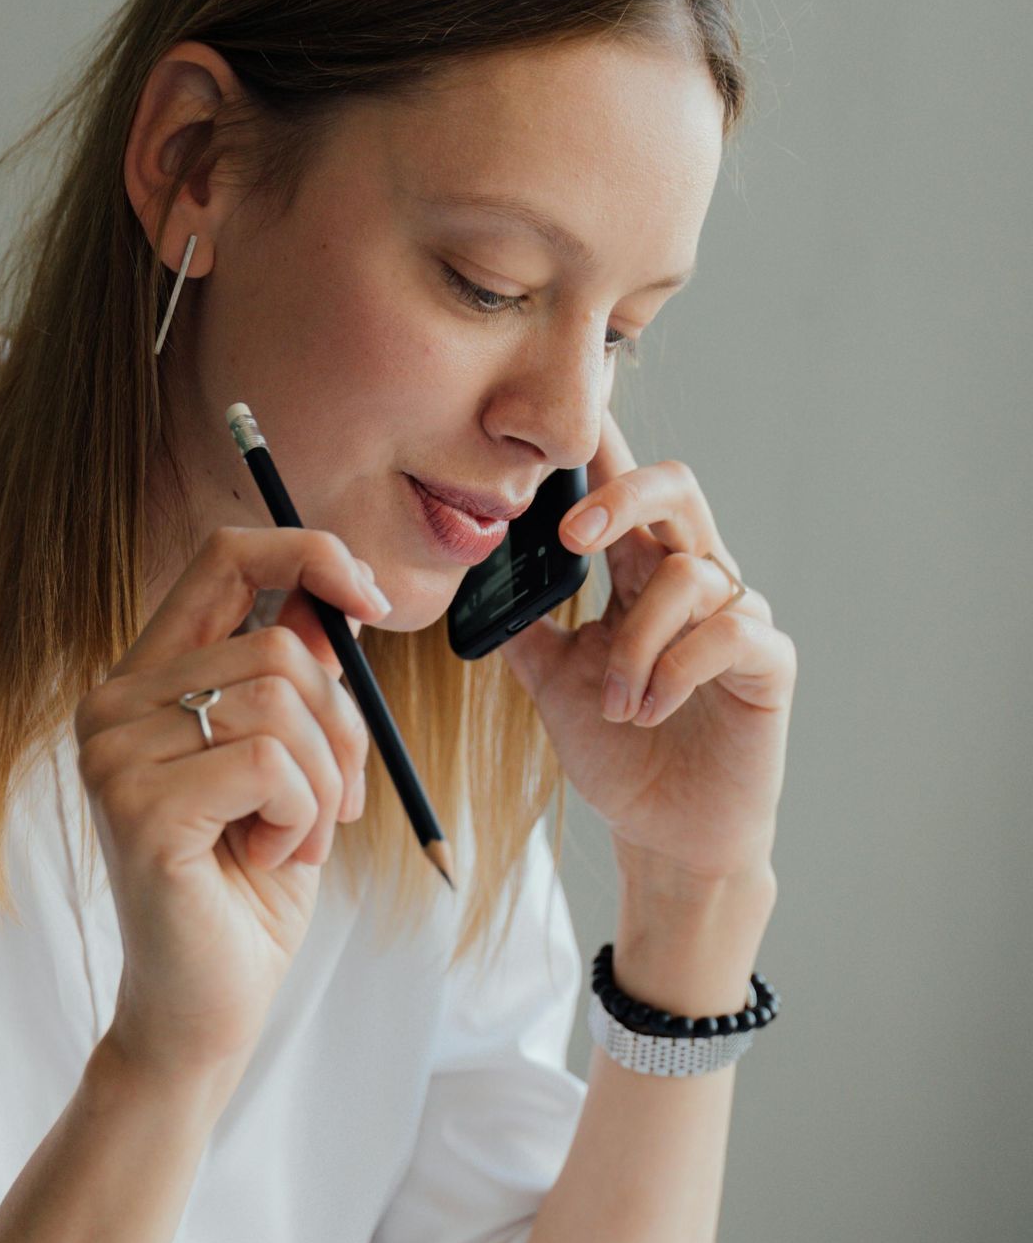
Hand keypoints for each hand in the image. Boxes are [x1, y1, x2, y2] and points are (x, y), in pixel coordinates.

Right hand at [77, 525, 382, 1083]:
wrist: (205, 1010)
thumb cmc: (245, 894)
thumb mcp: (291, 772)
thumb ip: (298, 686)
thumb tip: (335, 603)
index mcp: (144, 683)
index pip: (221, 559)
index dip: (306, 553)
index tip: (372, 599)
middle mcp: (112, 706)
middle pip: (276, 645)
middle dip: (339, 727)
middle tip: (333, 805)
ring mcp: (114, 755)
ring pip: (279, 702)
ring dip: (319, 783)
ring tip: (290, 840)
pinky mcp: (137, 806)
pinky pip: (270, 764)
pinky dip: (300, 816)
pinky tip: (267, 858)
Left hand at [496, 410, 794, 885]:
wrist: (665, 831)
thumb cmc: (618, 753)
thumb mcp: (552, 681)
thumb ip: (524, 624)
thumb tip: (474, 572)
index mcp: (641, 575)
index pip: (624, 491)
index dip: (604, 447)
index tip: (570, 412)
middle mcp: (693, 580)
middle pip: (677, 488)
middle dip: (623, 496)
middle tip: (573, 535)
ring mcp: (737, 617)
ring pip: (687, 576)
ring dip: (635, 646)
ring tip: (615, 705)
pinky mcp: (767, 661)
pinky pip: (726, 631)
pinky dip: (673, 669)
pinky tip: (649, 709)